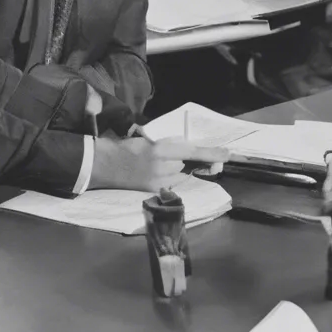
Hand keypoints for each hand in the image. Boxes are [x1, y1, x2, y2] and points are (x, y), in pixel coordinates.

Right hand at [90, 135, 229, 191]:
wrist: (104, 165)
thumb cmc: (125, 148)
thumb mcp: (149, 140)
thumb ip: (169, 145)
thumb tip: (187, 149)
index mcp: (160, 150)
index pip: (192, 151)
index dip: (211, 153)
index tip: (227, 154)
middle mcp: (162, 167)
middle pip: (186, 164)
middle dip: (183, 160)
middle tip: (166, 156)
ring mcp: (158, 182)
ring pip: (179, 174)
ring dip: (175, 170)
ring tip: (154, 165)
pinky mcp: (153, 191)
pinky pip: (170, 183)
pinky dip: (167, 178)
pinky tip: (152, 173)